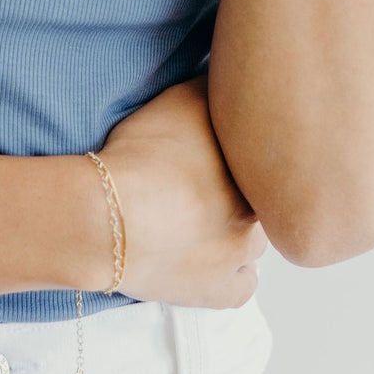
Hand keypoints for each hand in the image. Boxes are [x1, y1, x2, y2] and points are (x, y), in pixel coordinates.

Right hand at [95, 74, 266, 308]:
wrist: (109, 216)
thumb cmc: (142, 156)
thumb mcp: (182, 99)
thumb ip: (216, 90)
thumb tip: (239, 80)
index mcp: (254, 170)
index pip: (264, 161)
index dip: (240, 155)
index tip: (213, 154)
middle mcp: (259, 212)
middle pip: (261, 201)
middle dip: (238, 192)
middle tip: (204, 184)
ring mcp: (242, 257)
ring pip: (255, 241)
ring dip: (235, 230)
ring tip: (200, 219)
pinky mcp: (222, 293)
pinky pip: (242, 283)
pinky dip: (229, 272)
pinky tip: (207, 256)